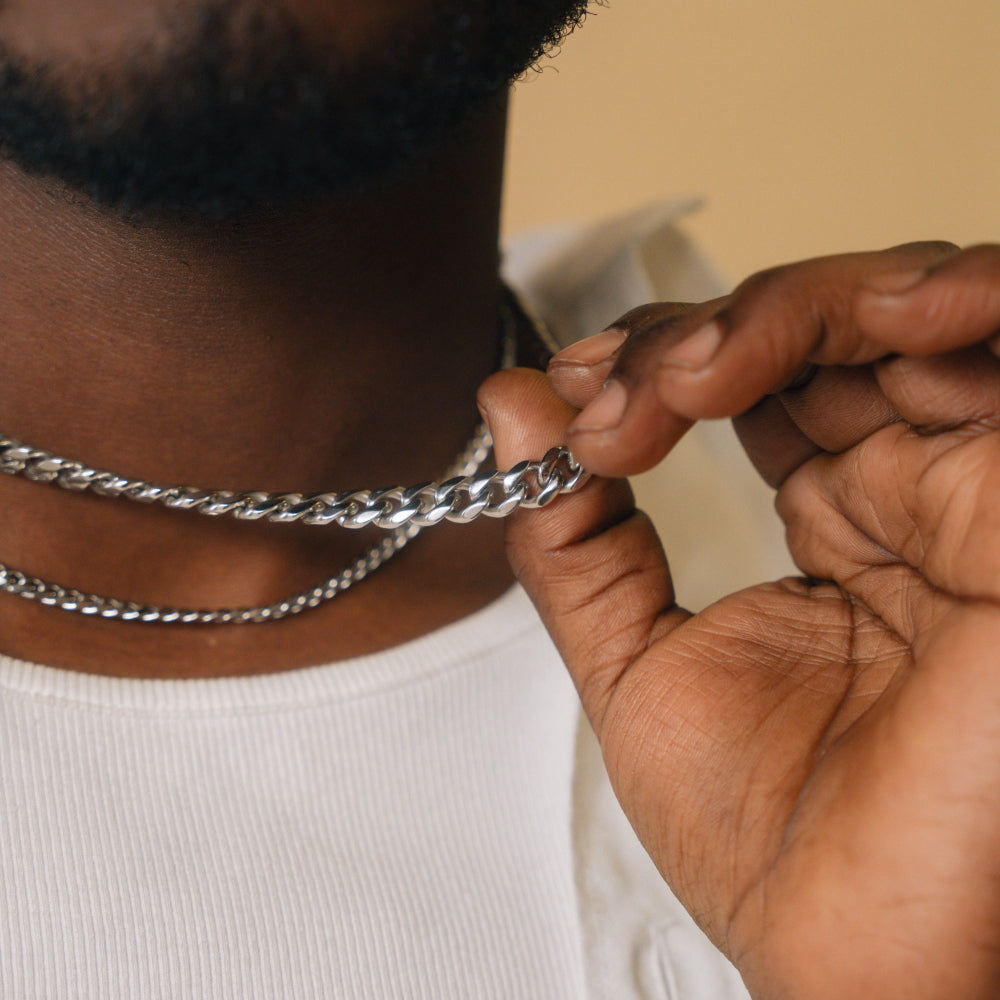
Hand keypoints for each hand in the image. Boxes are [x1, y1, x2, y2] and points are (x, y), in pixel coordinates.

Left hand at [479, 242, 999, 999]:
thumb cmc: (771, 836)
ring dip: (802, 304)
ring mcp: (982, 489)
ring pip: (928, 307)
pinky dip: (947, 305)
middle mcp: (919, 487)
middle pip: (831, 323)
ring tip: (697, 368)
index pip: (760, 373)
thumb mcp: (638, 666)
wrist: (862, 958)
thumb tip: (511, 409)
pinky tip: (871, 321)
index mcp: (843, 516)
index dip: (666, 358)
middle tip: (617, 393)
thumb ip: (576, 541)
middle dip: (710, 329)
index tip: (573, 403)